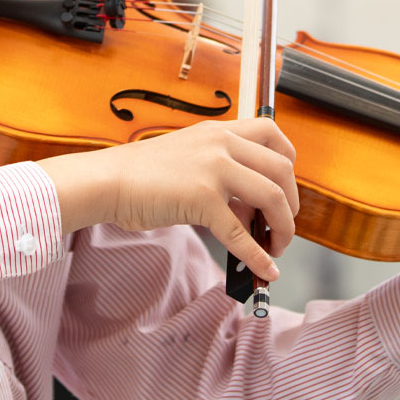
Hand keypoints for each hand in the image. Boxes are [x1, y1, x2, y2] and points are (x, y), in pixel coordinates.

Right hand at [35, 118, 297, 280]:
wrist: (107, 180)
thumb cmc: (140, 175)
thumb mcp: (189, 159)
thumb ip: (222, 175)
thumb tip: (251, 210)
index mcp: (218, 131)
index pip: (273, 133)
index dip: (289, 163)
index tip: (286, 187)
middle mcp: (221, 143)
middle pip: (282, 169)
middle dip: (292, 203)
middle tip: (282, 226)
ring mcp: (214, 169)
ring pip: (273, 197)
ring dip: (283, 228)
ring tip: (275, 247)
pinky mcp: (202, 198)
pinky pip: (241, 232)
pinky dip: (258, 255)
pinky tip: (264, 268)